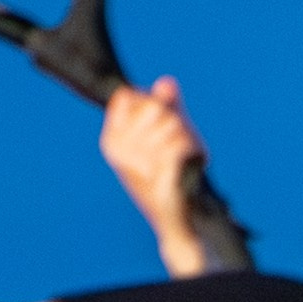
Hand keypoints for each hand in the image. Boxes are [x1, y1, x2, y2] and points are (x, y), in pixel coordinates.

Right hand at [101, 76, 210, 271]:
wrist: (177, 219)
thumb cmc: (166, 176)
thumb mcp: (163, 133)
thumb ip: (165, 103)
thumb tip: (166, 82)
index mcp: (111, 140)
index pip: (127, 95)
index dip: (147, 104)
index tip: (154, 129)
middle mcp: (118, 150)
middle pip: (152, 105)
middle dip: (171, 121)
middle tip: (172, 148)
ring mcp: (136, 162)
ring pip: (170, 122)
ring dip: (184, 137)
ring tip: (178, 160)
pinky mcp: (158, 174)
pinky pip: (181, 143)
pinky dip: (192, 151)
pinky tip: (185, 168)